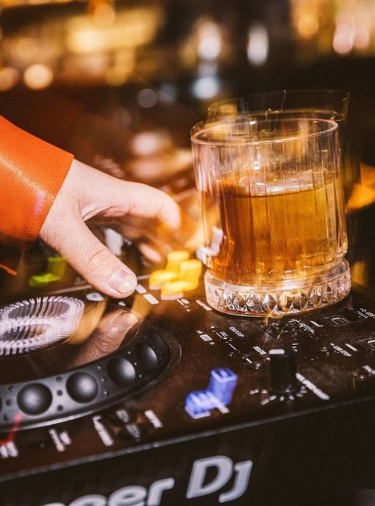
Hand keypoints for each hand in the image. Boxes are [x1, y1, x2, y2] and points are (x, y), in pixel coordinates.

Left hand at [40, 159, 195, 297]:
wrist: (2, 169)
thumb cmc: (32, 182)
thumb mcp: (63, 224)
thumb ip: (91, 257)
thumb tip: (123, 285)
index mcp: (114, 194)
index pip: (158, 203)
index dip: (175, 222)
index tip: (183, 244)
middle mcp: (106, 200)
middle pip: (145, 219)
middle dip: (160, 240)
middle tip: (169, 263)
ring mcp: (90, 207)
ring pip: (125, 226)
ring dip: (139, 244)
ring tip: (150, 265)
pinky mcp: (75, 215)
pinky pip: (105, 232)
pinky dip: (115, 247)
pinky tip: (114, 258)